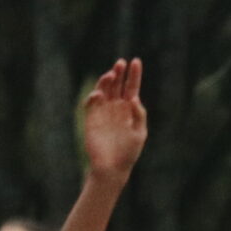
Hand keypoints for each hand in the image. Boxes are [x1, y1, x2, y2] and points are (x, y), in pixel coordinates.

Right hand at [80, 58, 148, 180]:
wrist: (111, 168)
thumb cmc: (128, 153)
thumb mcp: (140, 133)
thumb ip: (139, 115)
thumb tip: (133, 99)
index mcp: (129, 109)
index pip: (131, 87)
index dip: (134, 74)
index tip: (136, 62)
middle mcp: (115, 108)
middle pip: (117, 85)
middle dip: (118, 73)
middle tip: (120, 63)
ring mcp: (103, 113)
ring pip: (103, 91)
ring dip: (106, 80)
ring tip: (110, 74)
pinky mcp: (91, 120)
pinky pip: (91, 104)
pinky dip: (93, 96)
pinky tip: (99, 94)